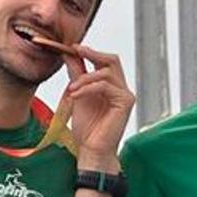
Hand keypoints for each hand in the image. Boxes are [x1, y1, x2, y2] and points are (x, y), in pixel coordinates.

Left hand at [62, 45, 133, 168]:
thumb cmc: (87, 128)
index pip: (104, 61)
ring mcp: (125, 95)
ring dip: (85, 78)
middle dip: (93, 53)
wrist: (91, 150)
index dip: (89, 52)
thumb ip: (76, 74)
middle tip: (75, 50)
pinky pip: (105, 86)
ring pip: (106, 72)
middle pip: (112, 60)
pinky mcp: (125, 102)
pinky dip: (88, 88)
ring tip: (71, 89)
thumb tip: (70, 54)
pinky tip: (76, 95)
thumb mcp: (77, 95)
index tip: (72, 47)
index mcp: (111, 86)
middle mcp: (121, 88)